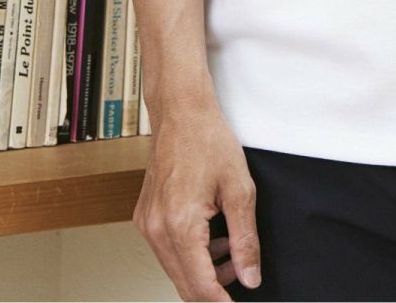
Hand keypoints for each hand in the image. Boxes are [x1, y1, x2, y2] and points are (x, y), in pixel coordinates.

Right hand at [134, 95, 261, 300]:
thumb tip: (250, 277)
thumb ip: (246, 239)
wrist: (181, 112)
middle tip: (242, 274)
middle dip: (215, 288)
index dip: (222, 302)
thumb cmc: (208, 140)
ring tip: (232, 249)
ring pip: (175, 270)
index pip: (201, 286)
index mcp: (180, 224)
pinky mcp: (145, 218)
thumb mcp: (239, 189)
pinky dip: (190, 254)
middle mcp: (157, 230)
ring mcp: (147, 225)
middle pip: (184, 285)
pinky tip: (213, 237)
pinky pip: (167, 252)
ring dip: (203, 271)